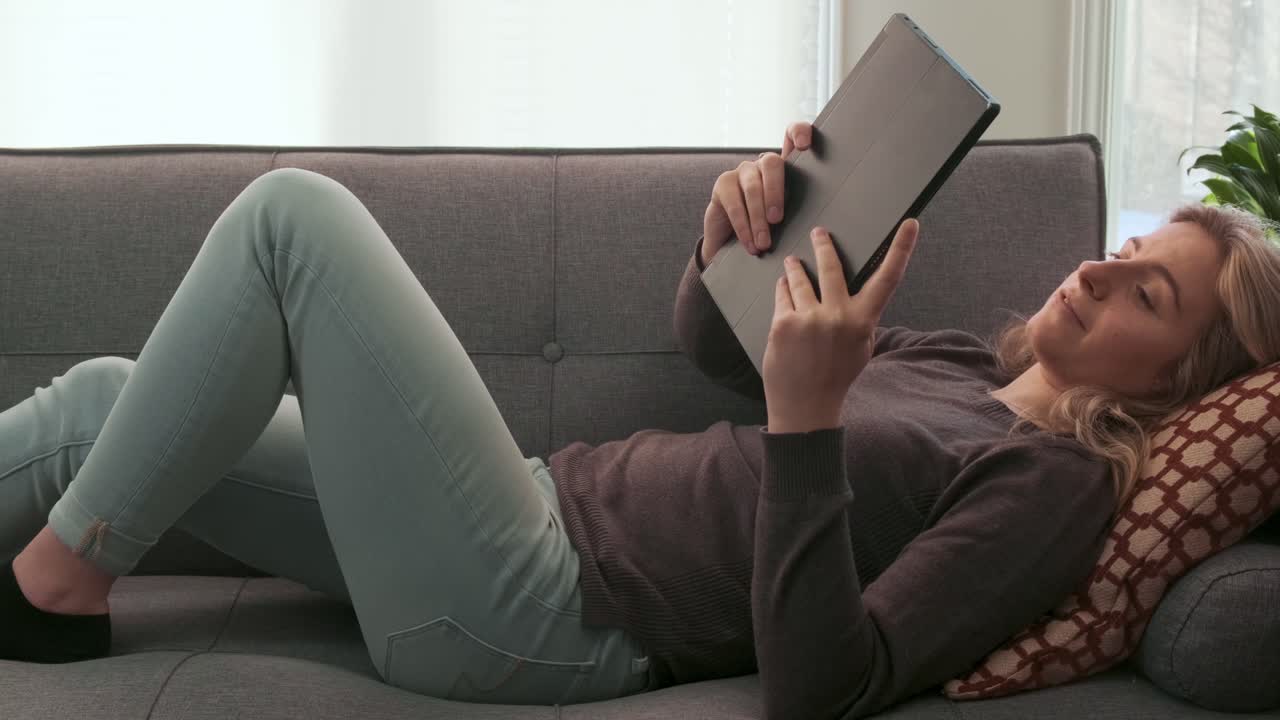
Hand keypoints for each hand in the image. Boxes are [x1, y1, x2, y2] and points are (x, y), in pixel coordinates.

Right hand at [702, 121, 813, 266]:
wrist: (731, 243)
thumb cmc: (768, 230)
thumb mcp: (788, 219)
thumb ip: (800, 210)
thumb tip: (819, 224)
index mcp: (786, 169)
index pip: (791, 134)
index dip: (798, 132)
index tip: (804, 146)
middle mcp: (763, 164)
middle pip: (771, 163)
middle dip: (775, 193)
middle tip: (777, 221)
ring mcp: (742, 171)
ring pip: (752, 187)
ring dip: (758, 218)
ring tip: (764, 243)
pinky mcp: (723, 184)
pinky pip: (734, 203)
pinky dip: (743, 226)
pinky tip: (750, 242)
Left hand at [763, 220, 919, 433]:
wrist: (805, 405)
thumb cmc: (835, 376)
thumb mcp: (860, 347)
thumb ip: (860, 318)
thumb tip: (857, 289)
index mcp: (863, 321)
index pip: (888, 278)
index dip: (902, 249)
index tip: (910, 224)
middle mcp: (838, 316)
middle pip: (832, 267)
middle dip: (823, 245)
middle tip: (819, 232)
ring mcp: (810, 319)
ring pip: (800, 279)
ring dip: (795, 268)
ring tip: (792, 263)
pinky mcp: (784, 323)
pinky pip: (783, 295)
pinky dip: (782, 289)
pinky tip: (782, 287)